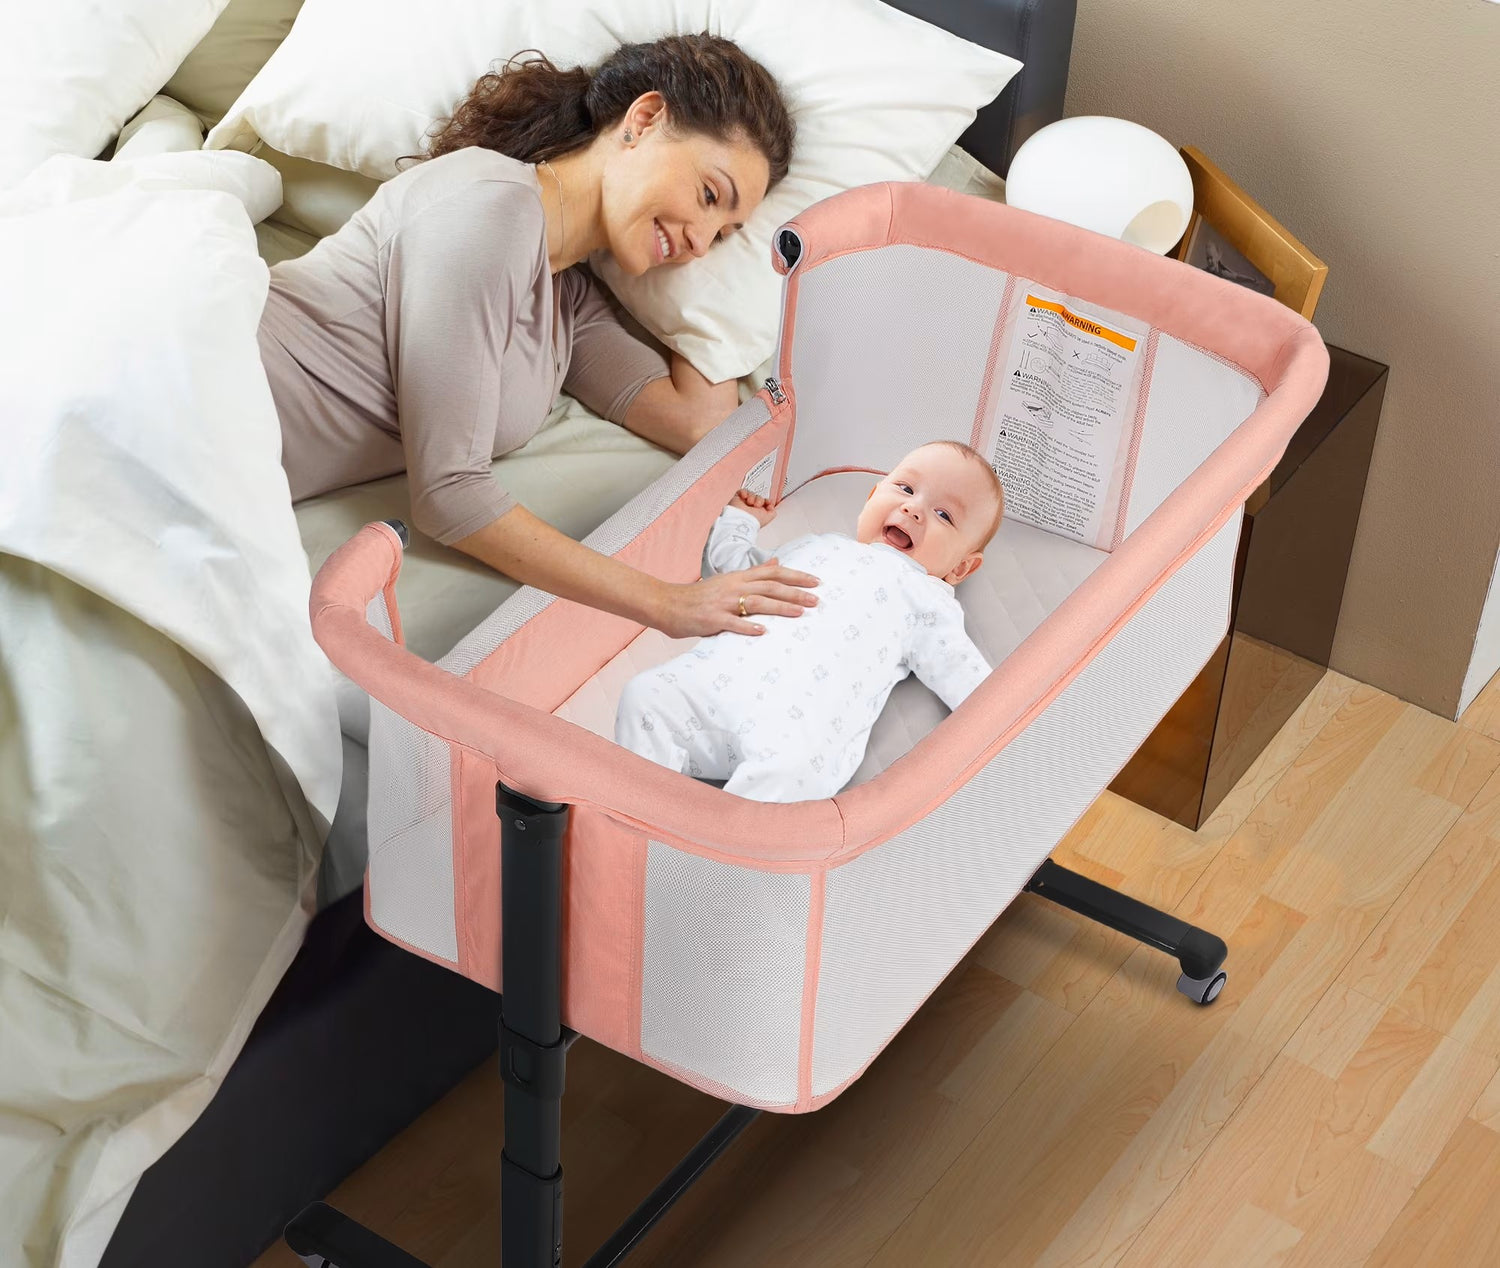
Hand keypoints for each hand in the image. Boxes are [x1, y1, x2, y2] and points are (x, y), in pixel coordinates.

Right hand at [657, 561, 819, 637]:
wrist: (667, 603)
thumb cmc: (699, 595)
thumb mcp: (728, 580)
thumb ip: (753, 573)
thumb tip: (776, 562)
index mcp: (738, 577)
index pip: (773, 573)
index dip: (795, 576)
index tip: (816, 581)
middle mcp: (734, 587)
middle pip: (770, 587)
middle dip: (795, 592)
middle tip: (816, 600)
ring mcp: (723, 603)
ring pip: (757, 603)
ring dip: (780, 607)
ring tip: (799, 613)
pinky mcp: (712, 619)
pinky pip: (733, 623)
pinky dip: (748, 627)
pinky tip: (763, 632)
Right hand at [731, 488, 776, 525]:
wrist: (741, 519)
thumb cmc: (753, 520)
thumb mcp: (768, 518)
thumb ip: (772, 512)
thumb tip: (772, 506)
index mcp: (758, 513)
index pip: (764, 503)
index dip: (767, 501)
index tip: (767, 502)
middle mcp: (751, 509)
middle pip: (759, 497)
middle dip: (759, 500)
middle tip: (756, 505)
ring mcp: (744, 504)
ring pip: (751, 494)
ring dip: (752, 497)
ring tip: (749, 502)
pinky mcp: (737, 500)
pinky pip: (741, 491)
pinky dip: (744, 492)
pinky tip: (744, 497)